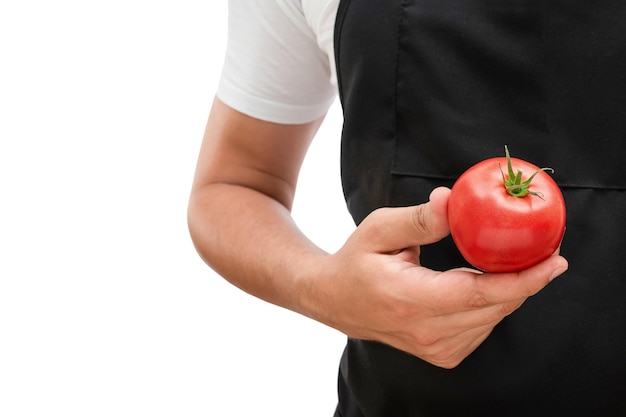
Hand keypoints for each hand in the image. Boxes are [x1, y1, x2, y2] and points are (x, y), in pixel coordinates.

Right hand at [311, 187, 567, 368]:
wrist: (335, 300)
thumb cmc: (355, 261)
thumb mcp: (377, 229)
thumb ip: (417, 218)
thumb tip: (451, 200)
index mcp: (408, 299)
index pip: (476, 294)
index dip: (521, 280)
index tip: (553, 262)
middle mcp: (424, 331)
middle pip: (493, 308)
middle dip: (527, 281)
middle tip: (546, 253)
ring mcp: (433, 348)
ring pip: (492, 320)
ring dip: (510, 292)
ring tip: (517, 264)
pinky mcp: (440, 354)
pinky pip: (482, 329)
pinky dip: (493, 306)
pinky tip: (485, 286)